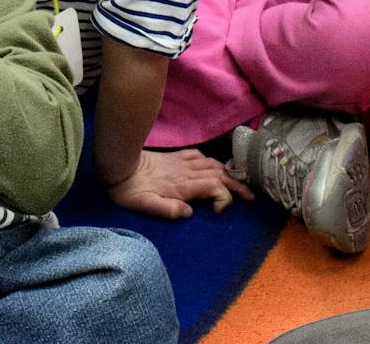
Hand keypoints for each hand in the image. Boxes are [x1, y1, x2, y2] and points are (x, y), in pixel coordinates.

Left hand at [107, 148, 252, 218]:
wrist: (118, 166)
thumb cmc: (130, 191)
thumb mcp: (145, 206)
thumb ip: (168, 210)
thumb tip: (189, 212)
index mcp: (182, 185)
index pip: (215, 187)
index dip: (224, 198)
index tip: (217, 211)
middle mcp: (186, 172)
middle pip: (220, 175)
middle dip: (237, 185)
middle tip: (251, 196)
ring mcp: (182, 163)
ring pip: (213, 164)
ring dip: (228, 173)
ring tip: (241, 181)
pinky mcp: (176, 157)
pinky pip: (200, 156)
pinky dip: (211, 161)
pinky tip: (214, 166)